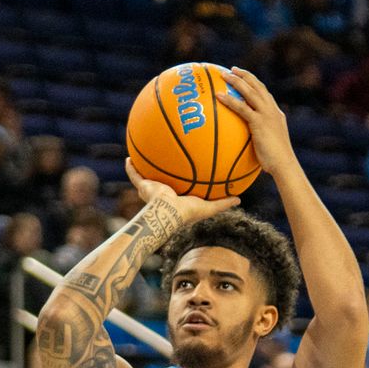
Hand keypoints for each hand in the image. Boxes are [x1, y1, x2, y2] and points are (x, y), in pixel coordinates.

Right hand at [124, 159, 238, 223]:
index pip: (180, 187)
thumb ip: (223, 203)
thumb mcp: (209, 207)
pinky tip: (128, 157)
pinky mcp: (143, 186)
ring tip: (143, 154)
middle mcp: (163, 193)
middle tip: (164, 158)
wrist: (168, 213)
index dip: (181, 180)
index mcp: (177, 198)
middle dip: (162, 171)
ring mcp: (151, 189)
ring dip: (145, 167)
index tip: (184, 171)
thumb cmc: (187, 213)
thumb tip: (240, 199)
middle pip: (162, 179)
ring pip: (146, 176)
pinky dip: (131, 167)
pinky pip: (134, 175)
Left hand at [216, 67, 297, 176]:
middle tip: (233, 69)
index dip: (255, 84)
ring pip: (250, 92)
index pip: (265, 94)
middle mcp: (272, 111)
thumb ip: (260, 139)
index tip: (245, 78)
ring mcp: (266, 115)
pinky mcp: (259, 122)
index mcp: (276, 114)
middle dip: (245, 76)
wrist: (284, 165)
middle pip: (258, 87)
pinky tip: (218, 96)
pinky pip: (241, 108)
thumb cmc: (276, 162)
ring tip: (224, 75)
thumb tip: (246, 144)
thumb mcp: (269, 146)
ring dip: (236, 81)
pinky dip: (229, 100)